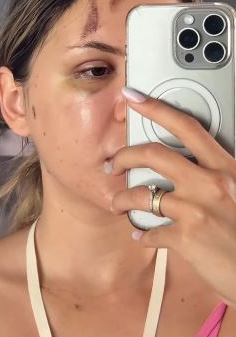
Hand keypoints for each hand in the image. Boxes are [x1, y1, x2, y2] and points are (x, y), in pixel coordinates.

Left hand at [107, 87, 235, 309]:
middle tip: (113, 163)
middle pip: (154, 153)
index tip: (133, 98)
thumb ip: (220, 178)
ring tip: (118, 204)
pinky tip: (143, 237)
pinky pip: (152, 232)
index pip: (187, 127)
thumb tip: (198, 169)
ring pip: (142, 194)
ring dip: (123, 198)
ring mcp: (196, 210)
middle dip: (125, 155)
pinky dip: (144, 235)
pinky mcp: (186, 239)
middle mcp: (210, 183)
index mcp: (226, 168)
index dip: (156, 108)